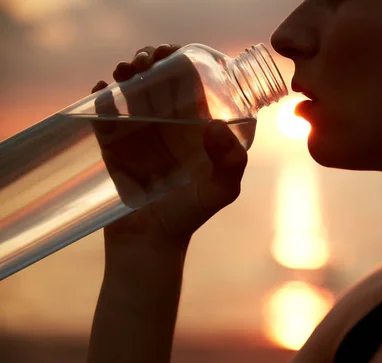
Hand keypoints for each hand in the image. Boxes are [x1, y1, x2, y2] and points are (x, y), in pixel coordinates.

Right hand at [92, 44, 246, 244]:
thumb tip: (215, 126)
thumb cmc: (190, 215)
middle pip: (161, 78)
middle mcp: (171, 124)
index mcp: (199, 127)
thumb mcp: (221, 190)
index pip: (194, 83)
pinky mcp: (114, 142)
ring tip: (126, 72)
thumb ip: (230, 162)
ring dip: (128, 71)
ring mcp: (141, 131)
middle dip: (152, 59)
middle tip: (146, 61)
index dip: (185, 61)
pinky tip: (105, 92)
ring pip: (133, 88)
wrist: (149, 241)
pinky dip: (103, 95)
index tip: (175, 54)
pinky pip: (106, 111)